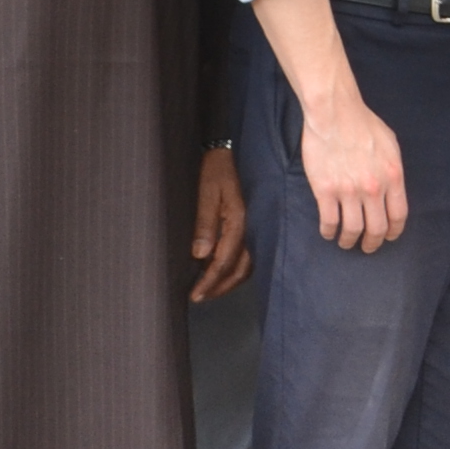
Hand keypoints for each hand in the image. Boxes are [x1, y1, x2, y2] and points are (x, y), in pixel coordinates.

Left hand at [187, 144, 251, 302]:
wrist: (229, 151)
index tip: (195, 295)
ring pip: (247, 265)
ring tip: (210, 289)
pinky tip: (223, 270)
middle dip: (220, 287)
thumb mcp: (206, 193)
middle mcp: (251, 228)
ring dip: (229, 281)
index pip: (223, 262)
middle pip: (239, 270)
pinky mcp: (252, 224)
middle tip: (200, 297)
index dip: (209, 282)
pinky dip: (236, 269)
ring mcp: (254, 227)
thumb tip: (201, 256)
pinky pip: (249, 255)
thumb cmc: (215, 170)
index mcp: (239, 221)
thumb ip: (205, 224)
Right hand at [301, 91, 408, 250]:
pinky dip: (329, 231)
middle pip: (377, 228)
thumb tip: (392, 188)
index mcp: (393, 176)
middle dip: (373, 243)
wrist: (335, 113)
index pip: (398, 215)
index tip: (389, 237)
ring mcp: (349, 191)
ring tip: (346, 242)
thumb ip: (393, 170)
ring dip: (349, 241)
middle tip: (368, 247)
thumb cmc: (363, 124)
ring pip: (352, 229)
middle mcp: (374, 188)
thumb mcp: (390, 145)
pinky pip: (329, 221)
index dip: (394, 231)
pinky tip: (328, 232)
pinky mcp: (326, 190)